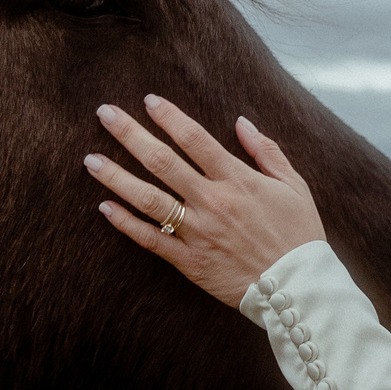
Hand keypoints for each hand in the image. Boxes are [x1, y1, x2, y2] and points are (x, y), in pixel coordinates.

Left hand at [87, 96, 327, 304]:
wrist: (298, 288)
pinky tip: (104, 207)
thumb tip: (241, 122)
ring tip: (90, 160)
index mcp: (238, 180)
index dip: (169, 117)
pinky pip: (152, 240)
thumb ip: (267, 151)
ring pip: (149, 200)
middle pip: (163, 161)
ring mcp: (199, 233)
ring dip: (117, 177)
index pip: (195, 139)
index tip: (148, 101)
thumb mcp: (294, 186)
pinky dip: (126, 224)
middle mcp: (213, 202)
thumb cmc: (299, 235)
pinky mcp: (191, 262)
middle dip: (130, 134)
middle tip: (104, 113)